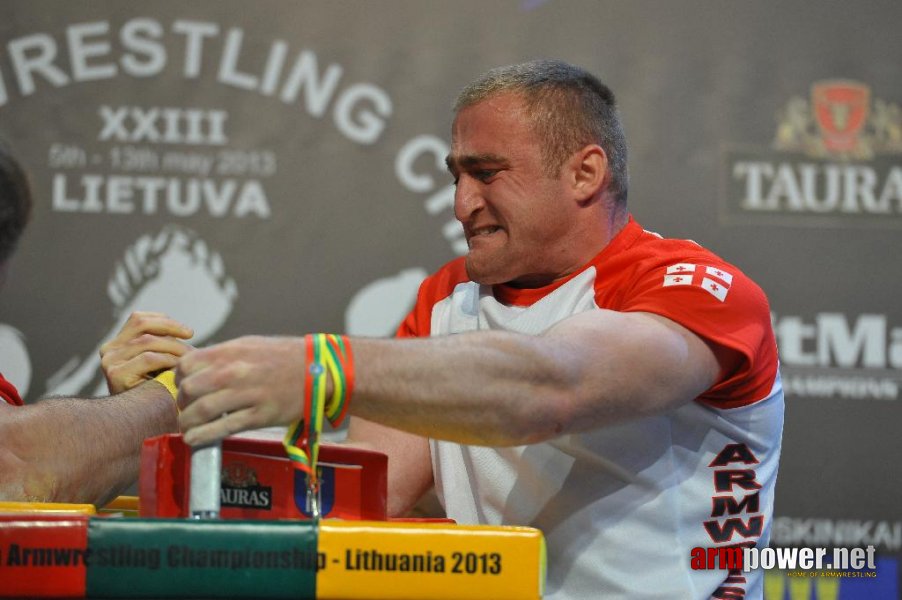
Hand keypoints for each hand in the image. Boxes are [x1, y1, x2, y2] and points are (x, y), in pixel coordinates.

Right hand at [100, 311, 193, 394]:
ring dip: (175, 347)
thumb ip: (162, 345)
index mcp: (116, 344)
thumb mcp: (158, 363)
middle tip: (192, 341)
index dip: (165, 321)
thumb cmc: (156, 393)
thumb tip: (187, 331)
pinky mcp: (116, 375)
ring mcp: (110, 362)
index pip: (139, 319)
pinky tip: (180, 369)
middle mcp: (108, 351)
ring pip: (148, 341)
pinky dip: (169, 360)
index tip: (188, 332)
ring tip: (190, 359)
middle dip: (172, 330)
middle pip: (143, 325)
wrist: (141, 425)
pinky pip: (149, 358)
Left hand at [176, 336, 305, 445]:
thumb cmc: (284, 356)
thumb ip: (223, 356)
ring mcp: (247, 394)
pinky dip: (202, 436)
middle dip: (182, 403)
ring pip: (202, 410)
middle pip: (190, 389)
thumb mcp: (250, 345)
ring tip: (187, 428)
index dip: (179, 379)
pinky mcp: (259, 416)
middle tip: (186, 409)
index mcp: (231, 352)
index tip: (184, 388)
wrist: (318, 370)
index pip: (187, 365)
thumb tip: (198, 368)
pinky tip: (194, 439)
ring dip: (187, 423)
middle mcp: (235, 371)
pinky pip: (222, 428)